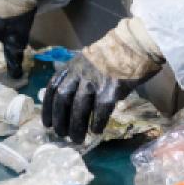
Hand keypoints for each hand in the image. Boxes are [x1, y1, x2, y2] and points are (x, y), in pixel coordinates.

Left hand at [42, 20, 162, 142]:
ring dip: (76, 127)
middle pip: (63, 100)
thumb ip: (79, 79)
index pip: (53, 89)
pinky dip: (97, 123)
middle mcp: (80, 73)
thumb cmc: (114, 55)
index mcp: (72, 66)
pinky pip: (100, 110)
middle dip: (61, 121)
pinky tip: (96, 131)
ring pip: (79, 108)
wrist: (136, 44)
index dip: (48, 109)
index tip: (47, 124)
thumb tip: (75, 104)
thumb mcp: (88, 62)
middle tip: (62, 136)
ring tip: (77, 139)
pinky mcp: (111, 88)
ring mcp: (95, 80)